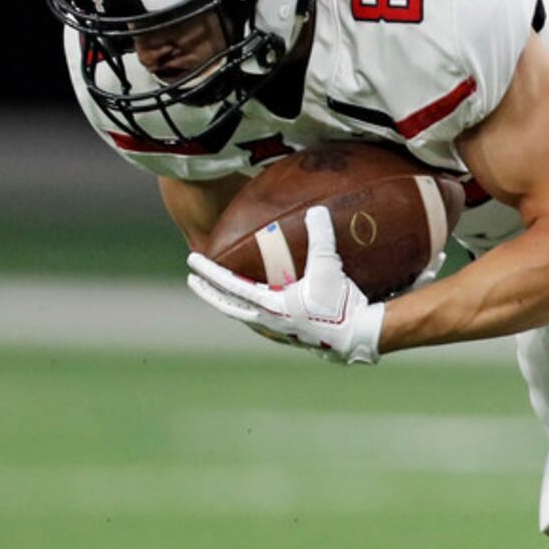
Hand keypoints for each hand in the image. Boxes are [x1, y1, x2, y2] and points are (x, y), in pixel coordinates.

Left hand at [186, 205, 384, 364]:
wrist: (358, 337)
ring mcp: (280, 332)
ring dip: (231, 305)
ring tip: (225, 295)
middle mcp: (268, 322)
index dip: (209, 272)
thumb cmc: (340, 304)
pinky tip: (262, 308)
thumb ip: (321, 238)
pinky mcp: (293, 337)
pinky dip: (253, 312)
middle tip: (194, 281)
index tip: (191, 262)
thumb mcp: (329, 267)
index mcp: (270, 305)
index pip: (230, 286)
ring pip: (245, 317)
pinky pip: (263, 323)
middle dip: (209, 293)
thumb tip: (316, 210)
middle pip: (229, 306)